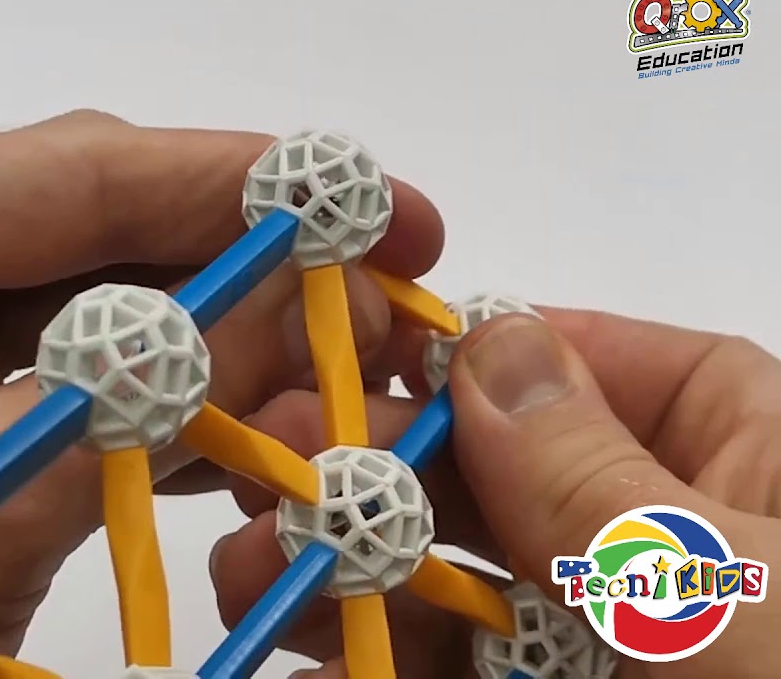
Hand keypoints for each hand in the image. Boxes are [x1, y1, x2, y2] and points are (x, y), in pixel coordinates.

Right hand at [211, 309, 780, 676]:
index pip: (609, 368)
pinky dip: (380, 669)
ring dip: (357, 575)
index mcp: (754, 467)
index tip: (363, 366)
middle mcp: (672, 549)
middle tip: (273, 479)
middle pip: (504, 477)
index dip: (484, 357)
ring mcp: (610, 647)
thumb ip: (602, 484)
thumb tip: (484, 344)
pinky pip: (459, 676)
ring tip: (259, 579)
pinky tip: (309, 667)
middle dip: (383, 476)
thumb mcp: (725, 601)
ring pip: (467, 584)